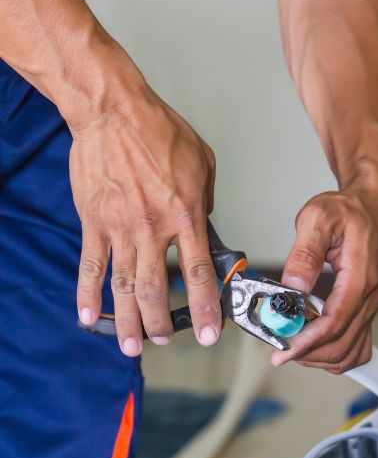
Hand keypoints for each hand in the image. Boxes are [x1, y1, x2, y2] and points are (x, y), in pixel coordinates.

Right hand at [71, 89, 220, 356]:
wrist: (113, 111)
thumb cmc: (160, 132)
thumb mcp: (204, 164)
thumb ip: (206, 203)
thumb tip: (202, 228)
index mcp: (185, 215)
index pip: (198, 273)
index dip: (205, 309)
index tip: (209, 333)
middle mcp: (152, 228)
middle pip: (156, 289)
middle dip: (161, 323)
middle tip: (165, 340)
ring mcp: (119, 227)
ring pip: (123, 286)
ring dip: (128, 321)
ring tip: (132, 346)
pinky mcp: (93, 222)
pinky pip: (91, 265)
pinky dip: (89, 295)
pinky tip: (89, 318)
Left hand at [271, 172, 377, 372]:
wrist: (376, 203)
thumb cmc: (350, 209)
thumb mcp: (319, 218)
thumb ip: (305, 253)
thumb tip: (293, 286)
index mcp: (361, 276)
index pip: (334, 323)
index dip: (306, 342)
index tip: (282, 352)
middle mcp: (371, 295)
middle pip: (341, 344)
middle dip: (308, 352)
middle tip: (279, 345)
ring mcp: (371, 303)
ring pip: (349, 349)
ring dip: (320, 355)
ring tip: (293, 343)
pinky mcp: (367, 306)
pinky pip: (356, 343)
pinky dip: (334, 351)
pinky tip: (314, 342)